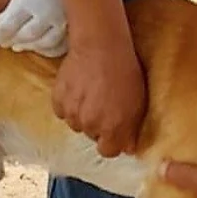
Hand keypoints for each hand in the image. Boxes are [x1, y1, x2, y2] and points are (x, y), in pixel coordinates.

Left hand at [0, 0, 67, 57]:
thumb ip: (9, 11)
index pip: (9, 26)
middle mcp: (49, 11)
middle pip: (27, 36)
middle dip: (13, 40)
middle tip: (5, 42)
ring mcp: (67, 19)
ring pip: (46, 43)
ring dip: (30, 46)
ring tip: (19, 44)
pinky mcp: (79, 23)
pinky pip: (63, 45)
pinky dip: (49, 49)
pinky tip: (41, 46)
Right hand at [52, 32, 145, 157]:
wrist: (101, 46)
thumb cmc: (124, 71)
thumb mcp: (138, 102)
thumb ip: (131, 129)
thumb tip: (128, 148)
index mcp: (112, 128)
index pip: (108, 151)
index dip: (112, 141)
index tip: (114, 130)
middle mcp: (90, 125)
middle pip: (91, 135)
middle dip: (97, 124)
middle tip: (103, 104)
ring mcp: (72, 113)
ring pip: (76, 124)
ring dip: (82, 114)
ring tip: (90, 94)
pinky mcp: (58, 100)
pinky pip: (62, 111)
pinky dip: (68, 104)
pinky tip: (77, 90)